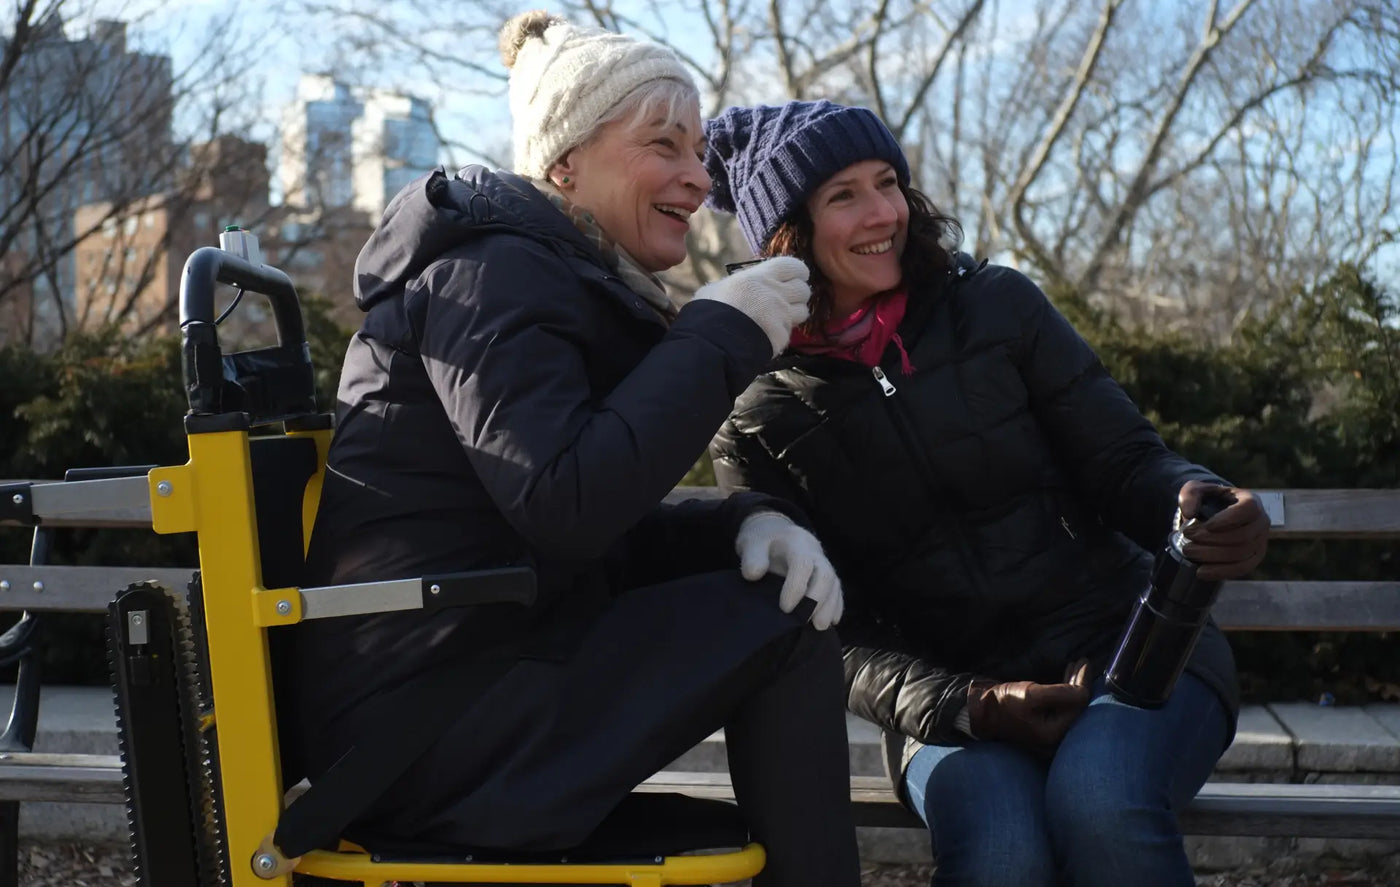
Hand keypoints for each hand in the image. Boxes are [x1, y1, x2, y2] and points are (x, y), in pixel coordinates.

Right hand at [691, 257, 810, 355]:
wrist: (712, 342)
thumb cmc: (709, 312)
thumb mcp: (717, 289)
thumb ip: (734, 285)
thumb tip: (732, 288)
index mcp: (760, 277)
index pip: (794, 266)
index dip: (798, 273)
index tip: (794, 278)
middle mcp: (775, 293)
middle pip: (804, 290)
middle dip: (797, 296)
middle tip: (784, 302)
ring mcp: (781, 316)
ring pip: (803, 312)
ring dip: (793, 315)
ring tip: (776, 320)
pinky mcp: (781, 337)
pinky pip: (788, 334)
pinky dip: (779, 336)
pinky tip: (765, 337)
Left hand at [734, 510, 842, 629]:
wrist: (774, 534)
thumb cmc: (762, 542)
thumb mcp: (751, 544)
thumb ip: (751, 557)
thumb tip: (753, 574)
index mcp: (796, 543)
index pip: (803, 564)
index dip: (796, 587)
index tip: (785, 608)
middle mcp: (814, 553)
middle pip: (825, 574)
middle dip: (817, 600)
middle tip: (805, 621)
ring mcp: (823, 564)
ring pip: (834, 584)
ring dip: (829, 607)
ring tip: (820, 627)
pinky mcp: (826, 576)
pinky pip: (837, 590)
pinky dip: (836, 606)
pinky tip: (831, 621)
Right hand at [966, 659, 1093, 753]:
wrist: (981, 710)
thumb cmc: (1003, 702)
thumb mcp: (1031, 694)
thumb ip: (1061, 693)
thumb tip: (1084, 691)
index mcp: (1054, 733)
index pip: (1077, 704)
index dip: (1082, 682)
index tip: (1084, 662)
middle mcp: (1055, 738)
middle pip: (1075, 706)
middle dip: (1079, 682)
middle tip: (1082, 661)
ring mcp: (1049, 733)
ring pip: (1068, 705)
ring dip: (1072, 684)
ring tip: (1075, 666)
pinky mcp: (1043, 725)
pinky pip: (1060, 707)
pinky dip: (1064, 692)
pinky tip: (1066, 678)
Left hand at [1177, 481, 1269, 580]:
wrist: (1214, 515)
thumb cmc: (1207, 500)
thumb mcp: (1195, 490)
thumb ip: (1189, 496)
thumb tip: (1189, 513)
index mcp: (1250, 501)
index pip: (1247, 510)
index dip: (1228, 519)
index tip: (1207, 526)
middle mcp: (1261, 521)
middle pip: (1243, 536)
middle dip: (1212, 541)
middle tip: (1188, 541)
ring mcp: (1260, 541)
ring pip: (1241, 554)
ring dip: (1213, 556)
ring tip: (1189, 553)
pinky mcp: (1254, 558)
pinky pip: (1242, 568)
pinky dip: (1221, 571)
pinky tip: (1201, 572)